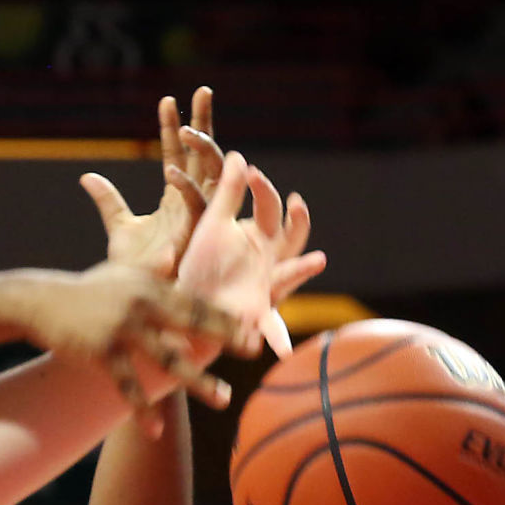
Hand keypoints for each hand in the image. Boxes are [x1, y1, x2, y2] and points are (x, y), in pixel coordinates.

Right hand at [24, 260, 250, 433]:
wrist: (41, 301)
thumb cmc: (86, 290)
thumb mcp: (120, 274)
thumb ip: (151, 271)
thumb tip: (172, 256)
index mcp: (151, 287)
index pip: (197, 301)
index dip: (226, 316)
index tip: (253, 329)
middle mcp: (142, 305)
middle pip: (191, 323)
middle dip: (224, 338)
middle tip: (252, 352)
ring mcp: (122, 328)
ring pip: (168, 358)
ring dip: (198, 381)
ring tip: (223, 398)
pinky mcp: (101, 351)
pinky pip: (128, 385)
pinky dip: (143, 409)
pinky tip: (155, 431)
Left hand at [83, 87, 225, 279]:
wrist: (134, 301)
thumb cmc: (132, 269)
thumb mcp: (118, 227)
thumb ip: (108, 200)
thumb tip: (88, 176)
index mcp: (177, 198)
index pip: (178, 154)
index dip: (174, 128)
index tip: (167, 100)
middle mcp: (192, 204)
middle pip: (204, 155)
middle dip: (204, 123)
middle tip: (202, 91)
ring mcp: (196, 219)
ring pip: (211, 175)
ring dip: (202, 150)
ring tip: (187, 129)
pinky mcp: (194, 238)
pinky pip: (196, 206)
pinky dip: (185, 188)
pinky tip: (169, 171)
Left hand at [175, 152, 326, 355]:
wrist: (186, 306)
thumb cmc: (201, 266)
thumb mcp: (213, 227)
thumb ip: (227, 194)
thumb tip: (239, 155)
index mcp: (258, 237)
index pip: (269, 208)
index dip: (264, 190)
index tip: (252, 173)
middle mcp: (268, 261)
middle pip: (291, 238)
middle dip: (297, 222)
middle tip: (297, 204)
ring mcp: (266, 287)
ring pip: (288, 276)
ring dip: (301, 269)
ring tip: (317, 259)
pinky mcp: (255, 315)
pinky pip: (271, 328)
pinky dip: (278, 339)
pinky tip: (283, 350)